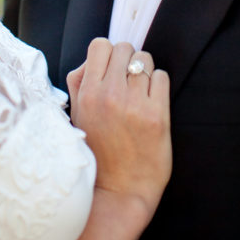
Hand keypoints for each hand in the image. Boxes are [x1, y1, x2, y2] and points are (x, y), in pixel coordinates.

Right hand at [67, 39, 171, 221]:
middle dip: (127, 61)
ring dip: (144, 72)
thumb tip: (91, 60)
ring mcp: (135, 104)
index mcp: (88, 94)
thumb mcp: (77, 118)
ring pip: (146, 59)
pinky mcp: (158, 115)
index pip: (100, 45)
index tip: (111, 69)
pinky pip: (162, 77)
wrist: (119, 193)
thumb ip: (80, 84)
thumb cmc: (97, 154)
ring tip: (140, 94)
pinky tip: (151, 104)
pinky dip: (158, 86)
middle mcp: (110, 94)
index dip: (108, 54)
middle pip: (125, 48)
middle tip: (127, 82)